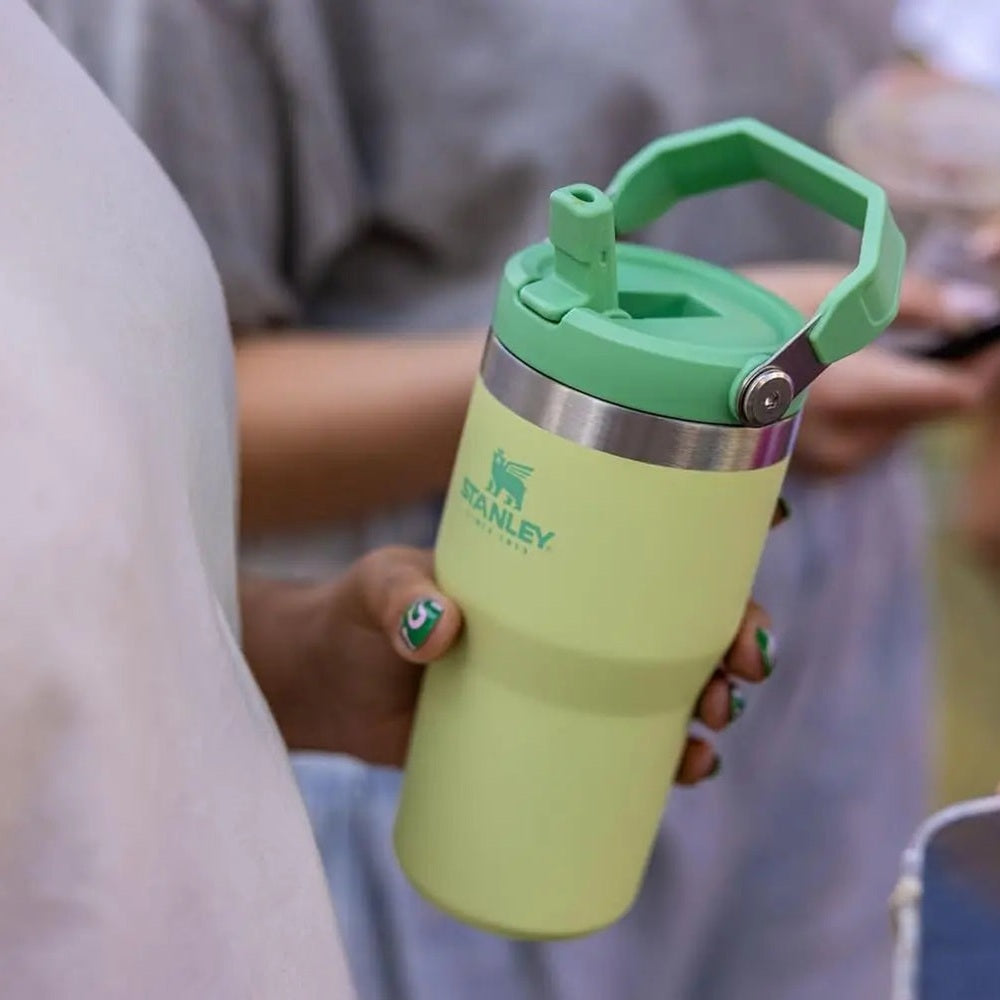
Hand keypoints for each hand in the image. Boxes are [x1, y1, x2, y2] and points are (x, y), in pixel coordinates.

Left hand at [239, 547, 774, 781]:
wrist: (328, 687)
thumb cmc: (355, 617)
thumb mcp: (377, 588)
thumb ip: (398, 597)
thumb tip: (437, 630)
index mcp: (551, 561)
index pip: (645, 534)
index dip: (715, 534)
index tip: (765, 532)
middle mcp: (573, 618)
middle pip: (679, 617)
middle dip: (732, 634)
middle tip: (742, 662)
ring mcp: (566, 678)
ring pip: (669, 683)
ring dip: (716, 699)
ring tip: (714, 726)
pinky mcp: (549, 732)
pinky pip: (628, 746)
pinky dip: (669, 757)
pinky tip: (690, 769)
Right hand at [741, 263, 999, 477]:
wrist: (668, 371)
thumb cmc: (735, 318)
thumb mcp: (820, 288)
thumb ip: (910, 300)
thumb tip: (974, 311)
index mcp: (850, 396)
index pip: (955, 394)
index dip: (975, 360)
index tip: (977, 330)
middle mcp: (847, 445)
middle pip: (931, 412)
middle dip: (930, 371)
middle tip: (907, 329)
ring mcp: (832, 466)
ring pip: (902, 428)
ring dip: (898, 392)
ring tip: (853, 356)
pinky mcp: (819, 474)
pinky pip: (871, 440)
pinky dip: (868, 412)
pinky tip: (833, 384)